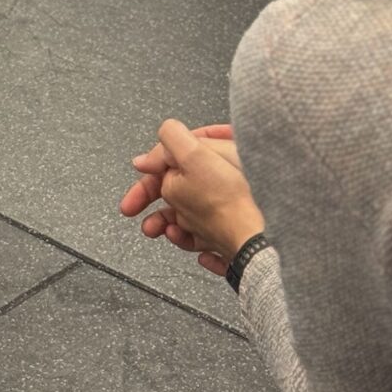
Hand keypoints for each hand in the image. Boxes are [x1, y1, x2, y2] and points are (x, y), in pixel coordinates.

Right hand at [119, 119, 263, 274]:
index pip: (179, 155)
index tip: (139, 171)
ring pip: (193, 216)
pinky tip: (198, 252)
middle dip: (154, 199)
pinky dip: (199, 244)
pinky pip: (212, 240)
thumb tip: (156, 147)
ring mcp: (234, 211)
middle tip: (132, 208)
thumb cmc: (230, 201)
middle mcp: (228, 180)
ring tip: (158, 231)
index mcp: (218, 156)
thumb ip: (170, 139)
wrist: (259, 246)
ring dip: (170, 224)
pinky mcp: (239, 238)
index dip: (154, 162)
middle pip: (182, 187)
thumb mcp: (191, 156)